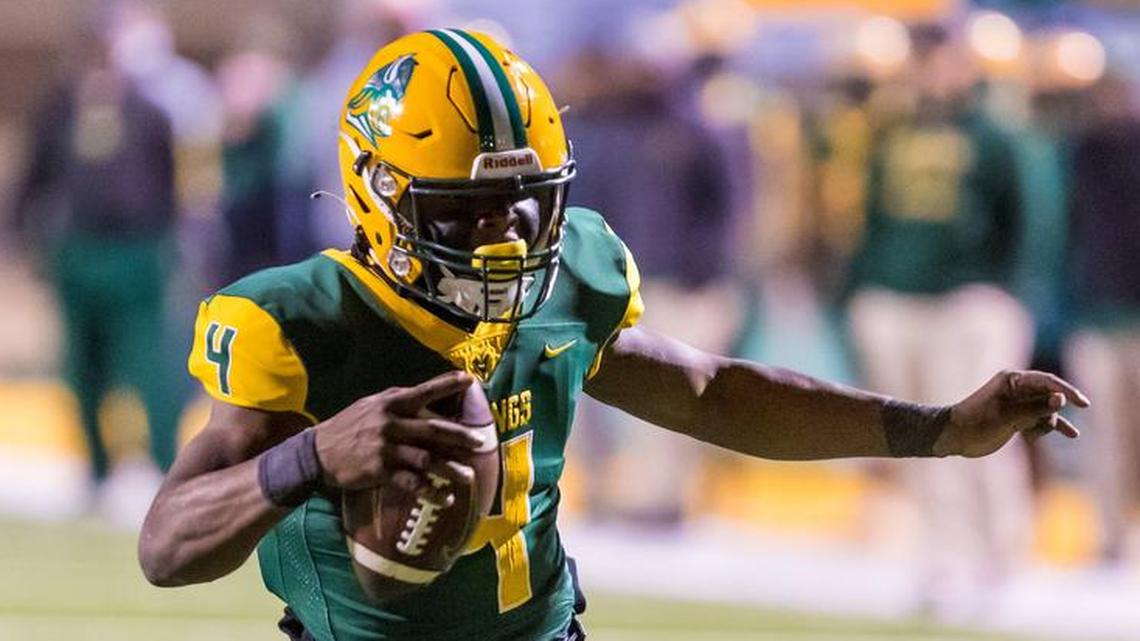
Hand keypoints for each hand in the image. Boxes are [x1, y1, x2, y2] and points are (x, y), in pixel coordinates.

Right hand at [314, 371, 486, 492]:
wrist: (316, 452)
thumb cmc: (349, 427)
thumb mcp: (371, 406)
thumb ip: (398, 403)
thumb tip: (428, 400)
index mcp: (390, 402)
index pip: (424, 391)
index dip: (447, 384)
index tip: (470, 379)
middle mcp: (390, 422)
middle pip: (433, 428)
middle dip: (460, 436)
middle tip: (480, 442)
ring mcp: (385, 447)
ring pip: (426, 458)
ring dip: (450, 469)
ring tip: (468, 477)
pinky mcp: (379, 470)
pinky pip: (411, 482)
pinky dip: (430, 491)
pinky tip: (445, 498)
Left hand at [935, 370, 1090, 457]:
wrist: (955, 436)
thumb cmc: (977, 422)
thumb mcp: (1007, 416)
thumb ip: (1035, 408)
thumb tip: (1060, 400)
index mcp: (1012, 380)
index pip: (1047, 382)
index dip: (1067, 391)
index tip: (1082, 404)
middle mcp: (1017, 389)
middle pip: (1049, 396)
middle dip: (1055, 410)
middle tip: (1053, 427)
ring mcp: (1018, 404)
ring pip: (1046, 410)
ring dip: (1050, 422)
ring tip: (1044, 434)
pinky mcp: (1017, 418)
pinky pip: (1040, 420)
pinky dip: (1049, 427)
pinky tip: (1070, 434)